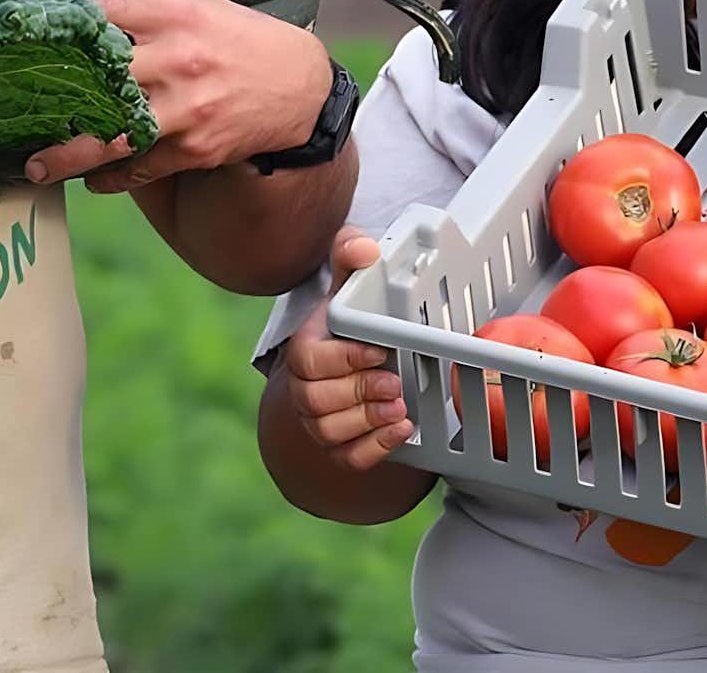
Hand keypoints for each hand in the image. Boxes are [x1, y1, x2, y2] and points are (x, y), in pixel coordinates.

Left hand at [21, 0, 333, 190]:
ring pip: (113, 135)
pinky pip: (140, 168)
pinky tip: (90, 179)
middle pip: (96, 79)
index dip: (51, 22)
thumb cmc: (236, 34)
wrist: (299, 85)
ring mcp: (186, 107)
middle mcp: (176, 58)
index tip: (12, 36)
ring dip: (68, 156)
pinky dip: (110, 179)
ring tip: (35, 166)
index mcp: (171, 14)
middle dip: (50, 96)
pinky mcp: (195, 147)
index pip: (96, 11)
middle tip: (9, 111)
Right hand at [278, 227, 413, 468]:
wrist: (350, 357)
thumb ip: (352, 252)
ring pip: (330, 432)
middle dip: (359, 392)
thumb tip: (364, 247)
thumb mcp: (351, 278)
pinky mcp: (339, 445)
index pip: (307, 360)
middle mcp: (305, 388)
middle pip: (316, 401)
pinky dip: (374, 449)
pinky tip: (401, 430)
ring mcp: (318, 420)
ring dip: (367, 421)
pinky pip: (347, 458)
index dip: (343, 359)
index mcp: (306, 346)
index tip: (379, 351)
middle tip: (395, 383)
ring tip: (400, 406)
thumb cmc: (350, 317)